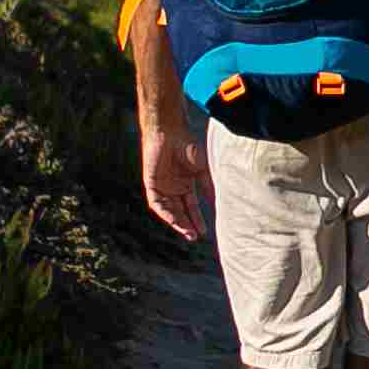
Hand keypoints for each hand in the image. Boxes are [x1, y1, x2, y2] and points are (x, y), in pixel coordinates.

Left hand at [142, 120, 207, 242]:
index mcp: (186, 184)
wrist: (170, 131)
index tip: (204, 232)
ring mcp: (162, 187)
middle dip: (187, 225)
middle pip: (180, 211)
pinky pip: (157, 203)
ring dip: (177, 222)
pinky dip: (166, 213)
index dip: (197, 219)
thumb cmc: (188, 145)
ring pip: (169, 210)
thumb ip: (208, 186)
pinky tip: (174, 221)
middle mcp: (174, 188)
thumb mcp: (202, 169)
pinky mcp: (152, 184)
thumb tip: (216, 203)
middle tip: (195, 237)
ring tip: (187, 233)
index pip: (191, 207)